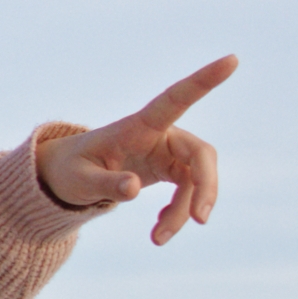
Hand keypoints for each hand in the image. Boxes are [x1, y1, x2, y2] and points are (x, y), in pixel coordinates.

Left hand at [35, 55, 237, 244]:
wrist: (65, 178)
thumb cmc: (70, 170)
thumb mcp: (79, 180)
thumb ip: (105, 184)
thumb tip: (133, 189)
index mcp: (137, 126)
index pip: (175, 98)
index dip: (204, 80)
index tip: (232, 59)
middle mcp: (159, 135)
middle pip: (200, 154)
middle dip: (205, 186)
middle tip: (199, 219)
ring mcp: (167, 152)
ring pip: (197, 179)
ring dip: (185, 210)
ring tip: (159, 239)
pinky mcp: (169, 169)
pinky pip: (188, 191)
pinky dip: (178, 213)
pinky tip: (160, 230)